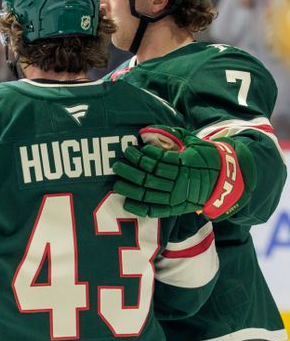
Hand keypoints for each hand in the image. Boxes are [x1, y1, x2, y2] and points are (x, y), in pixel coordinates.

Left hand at [112, 125, 254, 219]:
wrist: (225, 180)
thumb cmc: (205, 156)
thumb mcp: (193, 141)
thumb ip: (171, 133)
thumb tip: (145, 129)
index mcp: (184, 163)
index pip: (157, 160)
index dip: (141, 156)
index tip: (129, 149)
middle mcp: (180, 181)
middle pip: (148, 177)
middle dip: (129, 171)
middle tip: (116, 165)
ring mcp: (177, 197)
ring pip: (148, 193)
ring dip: (130, 188)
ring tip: (117, 182)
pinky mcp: (175, 208)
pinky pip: (155, 210)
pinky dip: (140, 208)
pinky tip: (127, 202)